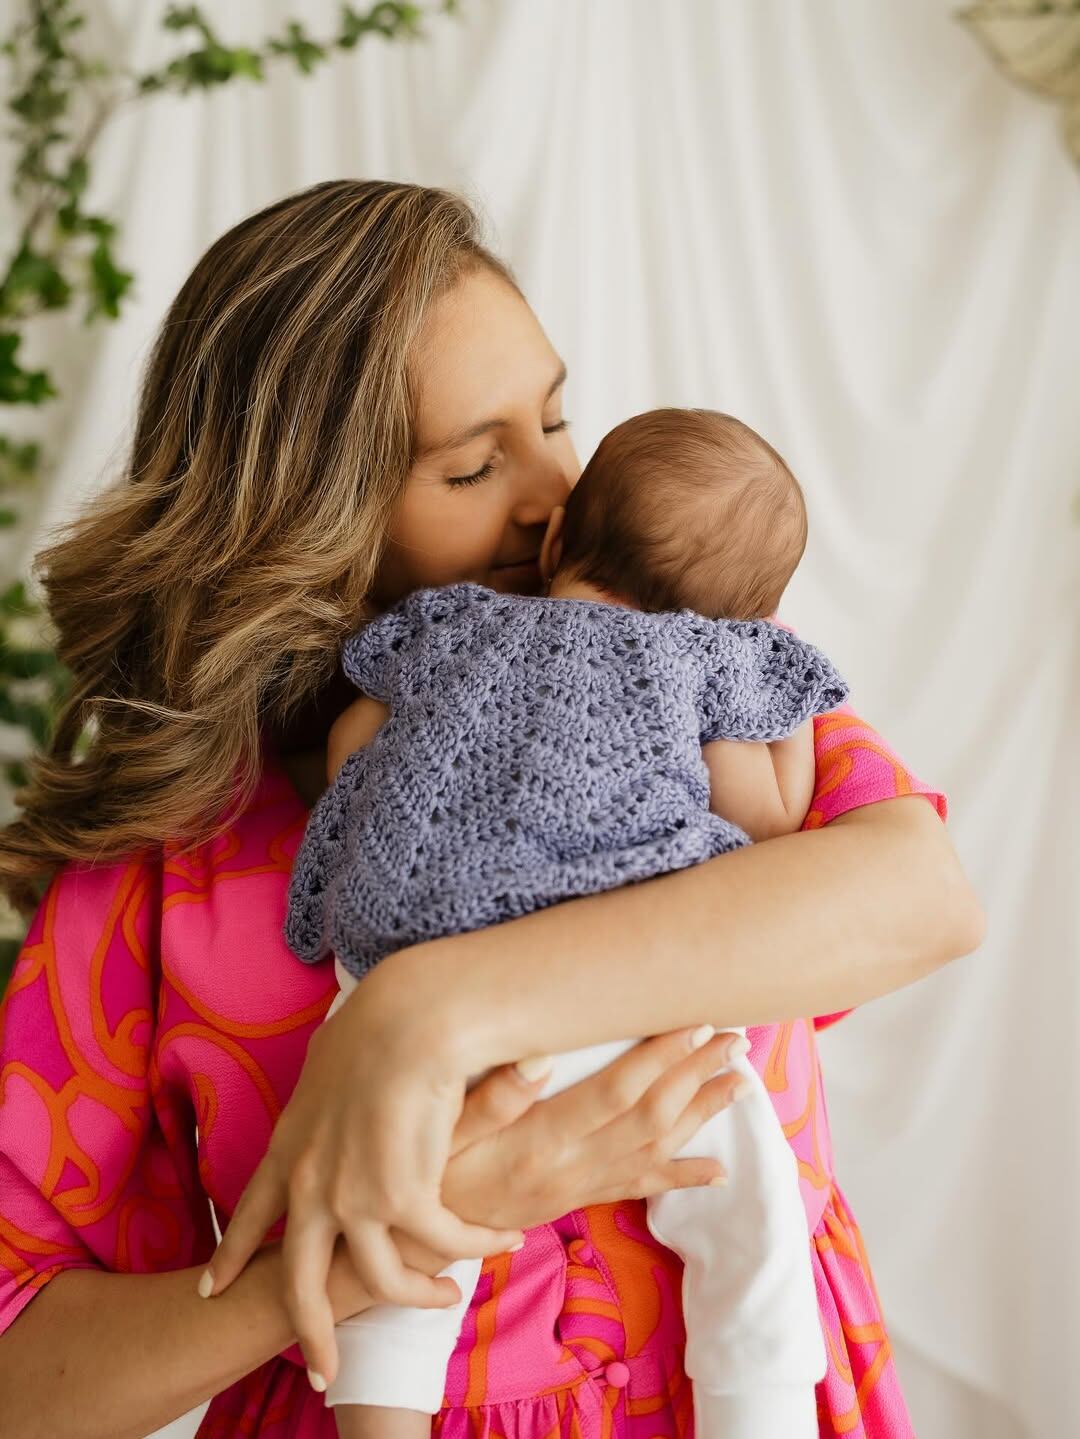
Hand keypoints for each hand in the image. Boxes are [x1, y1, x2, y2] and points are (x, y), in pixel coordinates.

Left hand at [204, 989, 522, 1319]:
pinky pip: (442, 1242)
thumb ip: (326, 1094)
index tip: (212, 1287)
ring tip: (446, 1295)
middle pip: (298, 1281)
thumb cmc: (381, 1020)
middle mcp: (312, 1182)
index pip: (249, 1212)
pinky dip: (474, 1245)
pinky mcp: (404, 1197)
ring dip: (418, 1294)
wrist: (410, 1016)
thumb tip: (333, 1086)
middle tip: (319, 1369)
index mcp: (290, 1145)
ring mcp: (354, 1196)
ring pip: (380, 1278)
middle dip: (307, 1333)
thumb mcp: (330, 1063)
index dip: (232, 1254)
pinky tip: (498, 1240)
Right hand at [313, 1023, 746, 1385]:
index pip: (615, 1092)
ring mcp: (576, 1187)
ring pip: (655, 1148)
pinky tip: (716, 1168)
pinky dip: (681, 1175)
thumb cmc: (417, 1176)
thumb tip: (539, 1057)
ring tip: (740, 1082)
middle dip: (696, 1075)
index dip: (659, 1056)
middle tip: (737, 1039)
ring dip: (701, 1113)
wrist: (406, 1247)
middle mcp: (569, 1167)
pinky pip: (638, 1188)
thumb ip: (490, 1100)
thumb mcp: (436, 1136)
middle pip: (650, 1116)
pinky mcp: (573, 1200)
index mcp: (540, 1141)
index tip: (695, 1022)